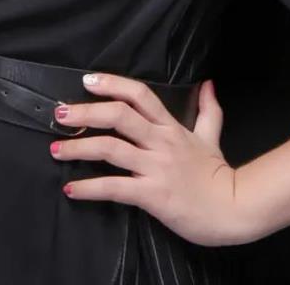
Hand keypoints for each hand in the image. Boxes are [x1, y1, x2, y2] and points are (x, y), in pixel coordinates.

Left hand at [49, 74, 250, 246]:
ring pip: (111, 148)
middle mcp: (161, 142)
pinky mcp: (152, 195)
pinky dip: (89, 188)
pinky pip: (114, 188)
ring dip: (79, 148)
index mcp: (171, 127)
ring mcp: (155, 167)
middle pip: (119, 115)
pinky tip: (71, 189)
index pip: (139, 95)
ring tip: (56, 149)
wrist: (234, 208)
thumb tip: (208, 84)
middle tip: (61, 113)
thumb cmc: (218, 175)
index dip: (112, 84)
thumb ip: (208, 109)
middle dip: (86, 112)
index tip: (88, 81)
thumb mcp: (212, 136)